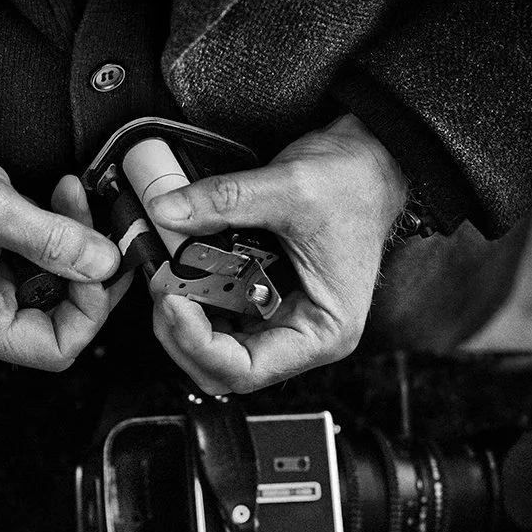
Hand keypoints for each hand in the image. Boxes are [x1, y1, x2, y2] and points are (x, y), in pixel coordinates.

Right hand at [0, 86, 127, 369]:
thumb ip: (55, 241)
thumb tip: (107, 264)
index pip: (55, 348)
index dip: (90, 311)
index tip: (103, 263)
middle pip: (56, 315)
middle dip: (84, 268)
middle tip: (97, 220)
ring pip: (47, 282)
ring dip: (70, 242)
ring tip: (72, 194)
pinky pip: (30, 259)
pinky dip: (49, 231)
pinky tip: (55, 197)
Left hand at [147, 114, 407, 393]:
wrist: (368, 161)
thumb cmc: (354, 184)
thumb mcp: (289, 186)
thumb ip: (223, 199)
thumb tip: (167, 211)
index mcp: (322, 331)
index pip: (246, 370)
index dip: (198, 344)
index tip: (173, 302)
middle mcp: (301, 335)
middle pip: (223, 367)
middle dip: (182, 335)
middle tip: (163, 288)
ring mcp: (279, 318)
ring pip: (215, 347)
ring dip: (182, 321)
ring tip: (168, 278)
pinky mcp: (263, 298)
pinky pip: (218, 316)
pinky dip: (193, 299)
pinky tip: (181, 272)